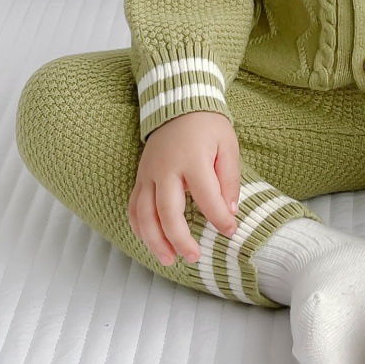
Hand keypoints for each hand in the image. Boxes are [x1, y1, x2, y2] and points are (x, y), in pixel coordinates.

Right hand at [128, 110, 240, 266]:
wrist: (178, 103)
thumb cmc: (207, 126)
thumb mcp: (228, 145)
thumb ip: (230, 178)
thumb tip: (230, 212)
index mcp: (192, 159)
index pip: (206, 196)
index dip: (218, 218)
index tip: (230, 231)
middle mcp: (166, 168)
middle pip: (167, 211)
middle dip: (180, 238)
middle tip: (194, 257)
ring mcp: (148, 173)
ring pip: (144, 214)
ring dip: (155, 241)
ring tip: (169, 260)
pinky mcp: (140, 177)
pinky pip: (134, 207)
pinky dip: (139, 228)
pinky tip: (151, 242)